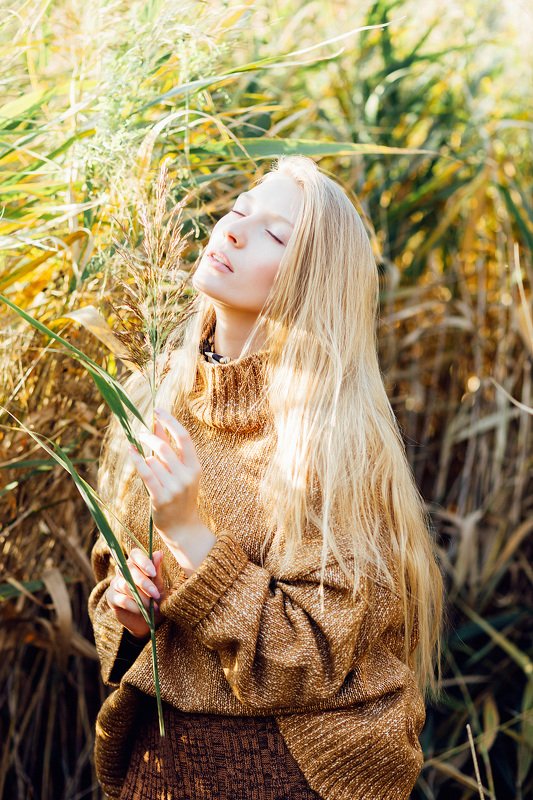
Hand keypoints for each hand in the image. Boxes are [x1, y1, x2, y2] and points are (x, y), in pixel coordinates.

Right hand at [105, 549, 164, 638]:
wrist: (149, 619)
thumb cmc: (155, 597)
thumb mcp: (159, 584)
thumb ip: (157, 569)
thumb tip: (159, 553)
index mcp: (135, 563)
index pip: (135, 554)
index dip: (143, 561)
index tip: (153, 573)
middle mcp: (123, 570)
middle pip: (129, 570)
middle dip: (144, 583)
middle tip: (156, 594)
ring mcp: (115, 583)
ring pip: (125, 585)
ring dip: (141, 597)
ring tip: (153, 606)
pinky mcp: (111, 598)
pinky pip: (121, 599)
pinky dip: (134, 606)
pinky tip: (142, 611)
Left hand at [128, 408, 202, 541]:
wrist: (182, 527)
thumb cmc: (180, 495)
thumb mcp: (180, 471)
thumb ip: (169, 448)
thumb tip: (156, 424)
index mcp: (195, 467)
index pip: (184, 437)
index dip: (170, 421)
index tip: (157, 410)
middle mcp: (187, 476)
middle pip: (164, 447)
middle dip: (149, 437)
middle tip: (141, 434)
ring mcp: (175, 488)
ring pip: (152, 461)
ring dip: (146, 461)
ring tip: (150, 470)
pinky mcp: (161, 498)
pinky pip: (146, 473)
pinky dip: (137, 460)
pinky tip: (131, 451)